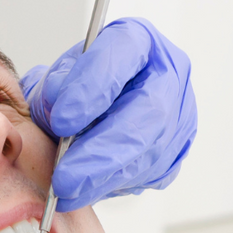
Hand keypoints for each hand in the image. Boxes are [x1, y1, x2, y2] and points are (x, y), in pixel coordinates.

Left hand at [20, 17, 195, 211]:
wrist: (93, 108)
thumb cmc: (75, 87)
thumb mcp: (56, 78)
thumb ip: (52, 89)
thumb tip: (56, 108)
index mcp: (138, 40)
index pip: (122, 55)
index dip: (92, 88)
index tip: (61, 120)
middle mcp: (168, 74)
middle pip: (147, 113)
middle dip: (101, 151)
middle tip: (64, 178)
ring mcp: (180, 114)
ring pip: (150, 151)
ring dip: (104, 177)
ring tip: (67, 192)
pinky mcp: (177, 150)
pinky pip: (150, 173)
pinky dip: (114, 185)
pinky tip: (87, 190)